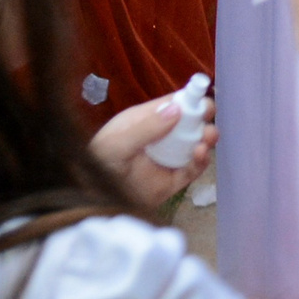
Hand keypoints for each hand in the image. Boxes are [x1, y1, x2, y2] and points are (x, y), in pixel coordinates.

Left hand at [88, 93, 216, 208]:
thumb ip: (146, 128)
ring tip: (208, 137)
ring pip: (194, 145)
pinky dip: (200, 162)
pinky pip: (191, 170)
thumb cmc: (96, 164)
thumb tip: (177, 110)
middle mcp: (160, 137)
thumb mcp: (116, 143)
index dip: (189, 99)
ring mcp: (167, 159)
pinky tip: (200, 155)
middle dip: (202, 118)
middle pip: (188, 123)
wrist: (90, 200)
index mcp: (145, 120)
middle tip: (209, 117)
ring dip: (206, 138)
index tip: (203, 98)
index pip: (172, 104)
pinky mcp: (171, 182)